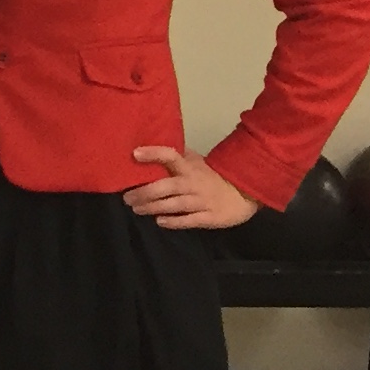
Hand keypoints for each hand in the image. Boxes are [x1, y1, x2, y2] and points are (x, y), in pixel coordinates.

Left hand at [123, 146, 260, 231]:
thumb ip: (177, 157)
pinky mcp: (210, 217)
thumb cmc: (211, 176)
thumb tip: (150, 147)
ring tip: (137, 209)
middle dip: (143, 192)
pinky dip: (173, 221)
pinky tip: (160, 221)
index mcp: (189, 167)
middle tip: (127, 197)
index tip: (134, 153)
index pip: (170, 156)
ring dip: (152, 207)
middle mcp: (193, 183)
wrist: (243, 194)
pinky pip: (189, 220)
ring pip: (173, 204)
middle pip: (165, 186)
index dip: (153, 154)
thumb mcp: (196, 162)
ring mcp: (201, 200)